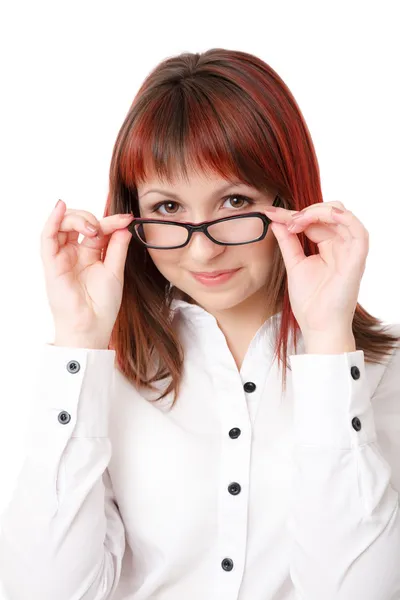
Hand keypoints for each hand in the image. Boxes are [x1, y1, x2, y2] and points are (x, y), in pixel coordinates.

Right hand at [40, 200, 133, 347]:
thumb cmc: (102, 305)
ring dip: (77, 218)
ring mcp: (62, 257)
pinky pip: (47, 236)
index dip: (111, 222)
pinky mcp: (51, 263)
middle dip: (93, 218)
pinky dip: (52, 220)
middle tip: (105, 227)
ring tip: (91, 227)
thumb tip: (124, 226)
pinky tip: (60, 207)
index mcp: (91, 256)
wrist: (92, 326)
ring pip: (62, 225)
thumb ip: (117, 247)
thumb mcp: (115, 271)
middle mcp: (74, 254)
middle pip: (78, 223)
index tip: (127, 218)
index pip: (98, 230)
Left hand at [264, 201, 368, 338]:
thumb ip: (287, 241)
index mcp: (329, 247)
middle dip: (305, 211)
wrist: (317, 325)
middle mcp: (342, 246)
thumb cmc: (309, 301)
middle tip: (285, 222)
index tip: (270, 212)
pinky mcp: (357, 259)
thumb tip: (275, 220)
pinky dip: (342, 218)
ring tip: (296, 222)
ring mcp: (350, 251)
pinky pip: (358, 231)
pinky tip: (323, 216)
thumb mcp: (294, 264)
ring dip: (318, 212)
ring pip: (342, 215)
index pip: (315, 220)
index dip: (293, 214)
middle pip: (329, 213)